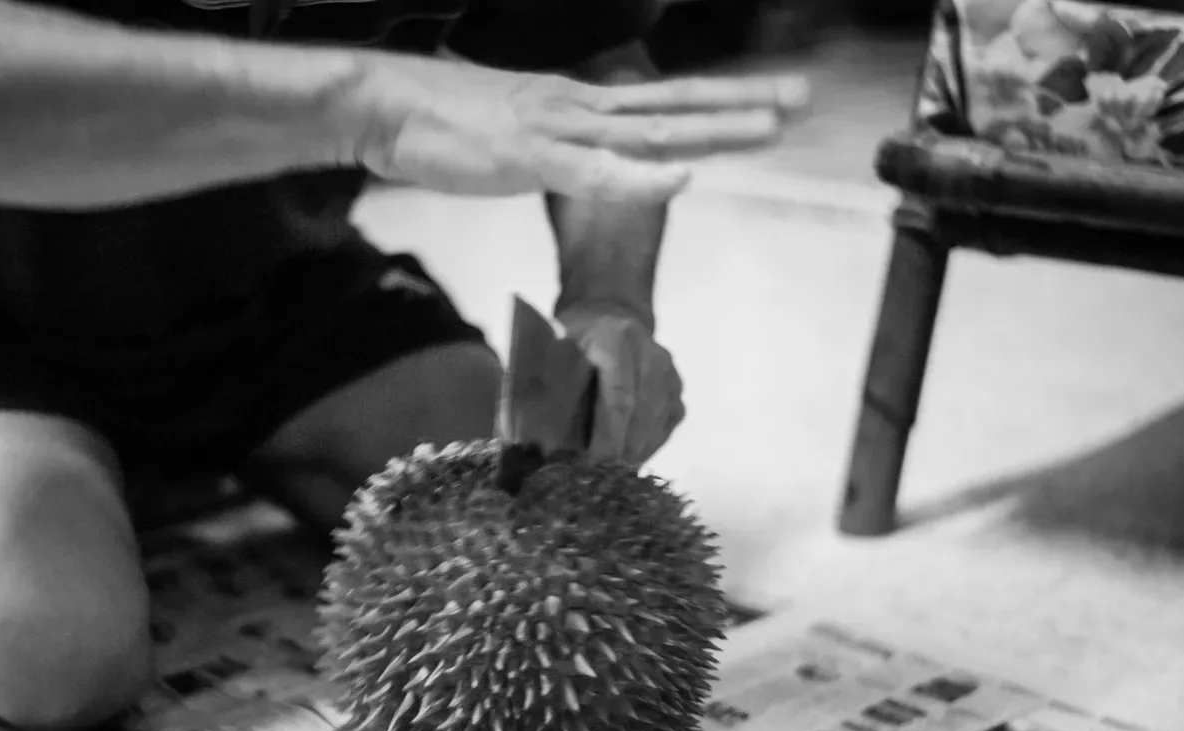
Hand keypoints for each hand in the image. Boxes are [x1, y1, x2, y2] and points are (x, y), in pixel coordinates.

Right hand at [348, 55, 805, 202]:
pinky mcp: (531, 160)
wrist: (383, 106)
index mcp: (571, 101)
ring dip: (714, 129)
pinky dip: (641, 178)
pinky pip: (596, 173)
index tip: (760, 100)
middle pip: (673, 104)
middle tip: (800, 100)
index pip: (655, 98)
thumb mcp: (502, 127)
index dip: (711, 100)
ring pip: (652, 129)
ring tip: (772, 128)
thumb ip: (542, 138)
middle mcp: (576, 106)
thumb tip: (559, 146)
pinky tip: (681, 178)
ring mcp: (558, 130)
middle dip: (740, 103)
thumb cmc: (433, 122)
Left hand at [557, 301, 683, 466]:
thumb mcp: (550, 356)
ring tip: (608, 473)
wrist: (607, 319)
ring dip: (633, 454)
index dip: (608, 436)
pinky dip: (646, 447)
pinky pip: (666, 428)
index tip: (592, 464)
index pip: (620, 397)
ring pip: (656, 426)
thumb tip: (531, 444)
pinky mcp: (678, 390)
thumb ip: (544, 393)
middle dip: (620, 453)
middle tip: (597, 478)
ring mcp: (669, 373)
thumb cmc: (569, 343)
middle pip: (642, 417)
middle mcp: (651, 355)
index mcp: (616, 340)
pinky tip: (624, 456)